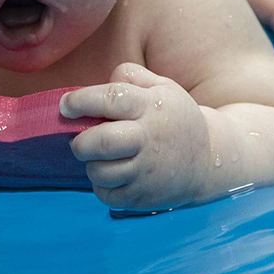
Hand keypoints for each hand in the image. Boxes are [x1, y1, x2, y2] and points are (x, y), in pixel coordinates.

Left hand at [60, 62, 210, 210]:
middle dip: (80, 141)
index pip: (112, 99)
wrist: (208, 160)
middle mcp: (149, 139)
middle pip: (101, 142)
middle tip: (80, 140)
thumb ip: (130, 76)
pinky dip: (102, 186)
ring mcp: (147, 171)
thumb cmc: (174, 118)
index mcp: (151, 107)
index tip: (65, 106)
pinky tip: (112, 174)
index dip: (81, 101)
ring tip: (101, 157)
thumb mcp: (162, 86)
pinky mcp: (143, 197)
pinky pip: (107, 195)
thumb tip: (102, 83)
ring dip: (91, 164)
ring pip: (100, 171)